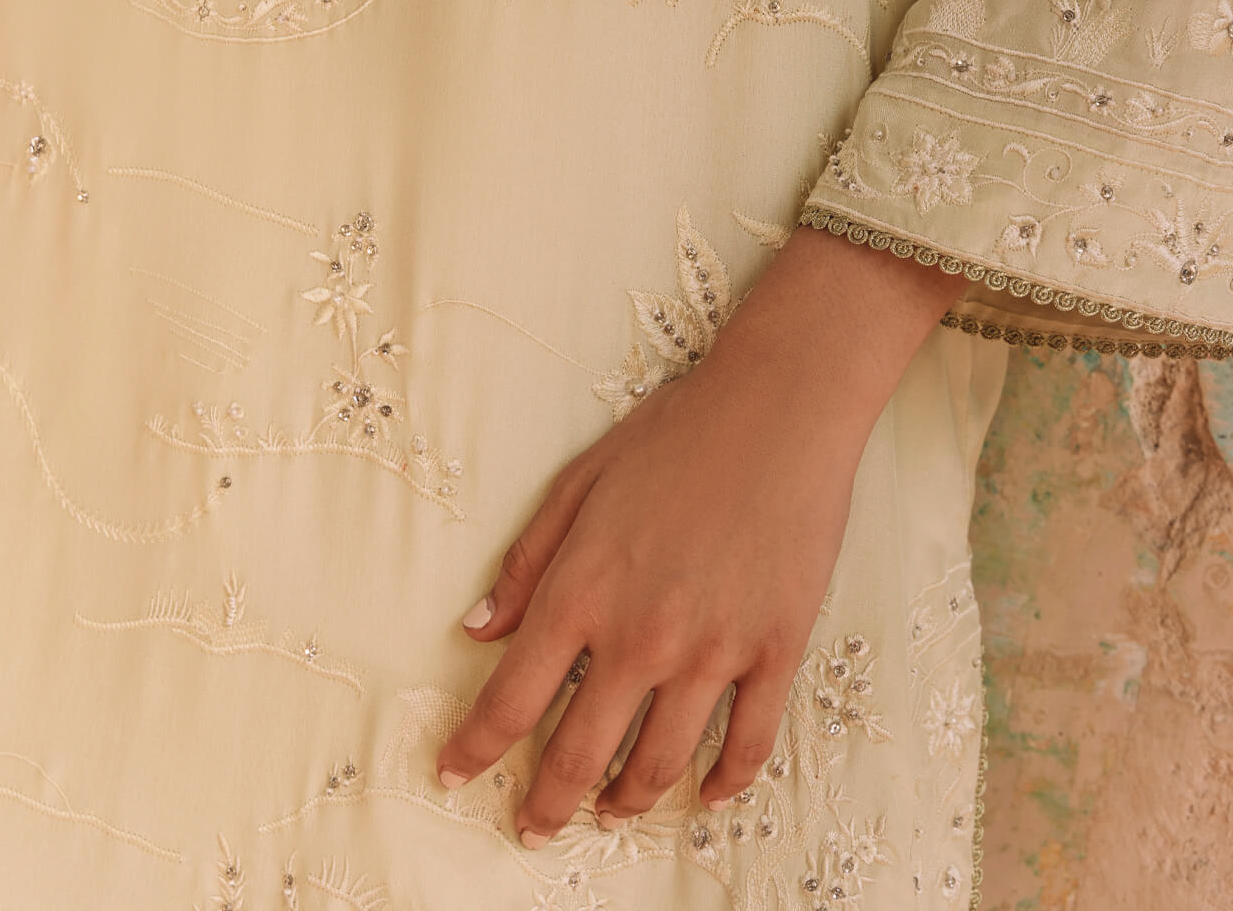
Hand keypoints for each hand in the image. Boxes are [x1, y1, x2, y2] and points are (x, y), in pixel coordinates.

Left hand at [435, 225, 961, 843]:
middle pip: (579, 755)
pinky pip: (748, 743)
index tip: (453, 774)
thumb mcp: (580, 481)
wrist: (780, 406)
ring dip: (627, 801)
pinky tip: (705, 792)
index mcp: (583, 590)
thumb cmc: (677, 432)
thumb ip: (526, 562)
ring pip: (660, 764)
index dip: (473, 749)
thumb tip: (478, 629)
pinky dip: (724, 782)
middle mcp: (641, 634)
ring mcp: (714, 648)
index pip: (510, 699)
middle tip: (533, 826)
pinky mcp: (775, 648)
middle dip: (546, 803)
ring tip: (610, 812)